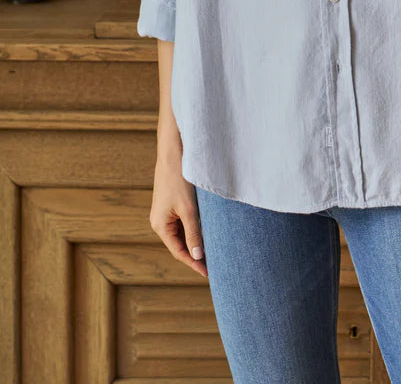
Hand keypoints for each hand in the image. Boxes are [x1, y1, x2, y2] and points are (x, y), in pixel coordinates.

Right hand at [150, 151, 208, 278]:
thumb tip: (197, 257)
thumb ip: (194, 234)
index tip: (208, 273)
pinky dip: (195, 228)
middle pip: (180, 244)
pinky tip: (208, 232)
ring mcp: (166, 213)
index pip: (179, 252)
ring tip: (214, 251)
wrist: (174, 153)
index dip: (194, 263)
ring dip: (197, 241)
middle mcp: (160, 221)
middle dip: (196, 254)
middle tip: (214, 265)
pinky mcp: (172, 204)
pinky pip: (184, 222)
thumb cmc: (179, 181)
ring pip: (183, 233)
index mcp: (160, 226)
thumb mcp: (189, 209)